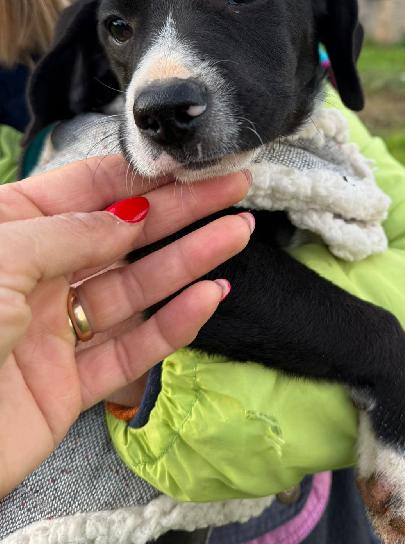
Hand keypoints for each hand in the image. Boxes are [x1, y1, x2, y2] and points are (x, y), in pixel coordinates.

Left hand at [0, 155, 252, 496]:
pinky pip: (130, 350)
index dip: (144, 176)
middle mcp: (37, 274)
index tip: (192, 164)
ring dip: (189, 262)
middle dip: (181, 212)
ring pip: (135, 289)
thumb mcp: (2, 256)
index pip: (89, 190)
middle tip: (233, 191)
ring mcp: (55, 330)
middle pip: (123, 235)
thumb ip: (73, 232)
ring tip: (236, 235)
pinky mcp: (69, 385)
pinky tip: (207, 299)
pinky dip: (172, 325)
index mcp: (11, 228)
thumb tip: (130, 215)